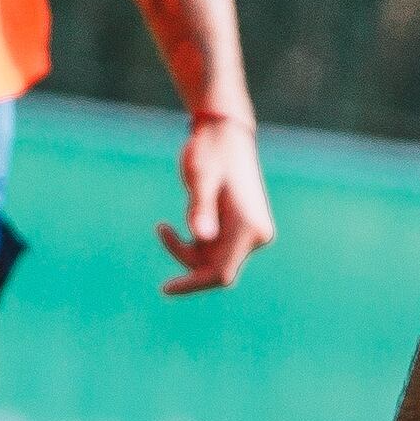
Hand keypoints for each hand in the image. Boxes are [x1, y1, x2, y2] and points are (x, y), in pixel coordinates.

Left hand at [164, 109, 273, 295]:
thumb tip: (202, 238)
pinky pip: (215, 249)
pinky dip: (194, 243)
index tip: (165, 288)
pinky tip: (177, 222)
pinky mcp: (243, 229)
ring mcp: (251, 233)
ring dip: (188, 249)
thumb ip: (200, 209)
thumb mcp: (200, 178)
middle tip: (162, 229)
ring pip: (214, 261)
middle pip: (216, 269)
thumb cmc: (211, 151)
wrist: (225, 132)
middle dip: (187, 258)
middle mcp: (257, 235)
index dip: (193, 284)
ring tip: (166, 224)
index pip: (221, 273)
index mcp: (250, 227)